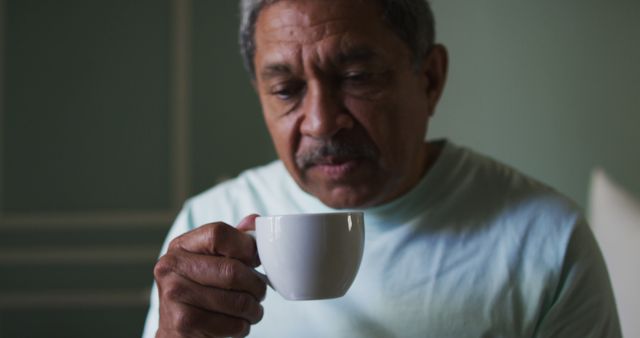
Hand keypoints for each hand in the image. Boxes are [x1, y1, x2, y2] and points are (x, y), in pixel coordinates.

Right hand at [153, 214, 265, 336]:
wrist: (176, 329)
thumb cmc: (201, 289)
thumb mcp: (212, 259)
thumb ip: (234, 239)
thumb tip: (254, 221)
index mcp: (180, 245)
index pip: (218, 233)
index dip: (245, 246)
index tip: (255, 260)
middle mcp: (171, 266)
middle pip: (231, 270)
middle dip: (256, 285)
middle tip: (260, 292)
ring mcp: (173, 295)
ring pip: (236, 300)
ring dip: (253, 308)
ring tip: (252, 309)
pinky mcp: (182, 323)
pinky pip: (229, 324)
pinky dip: (242, 326)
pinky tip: (239, 323)